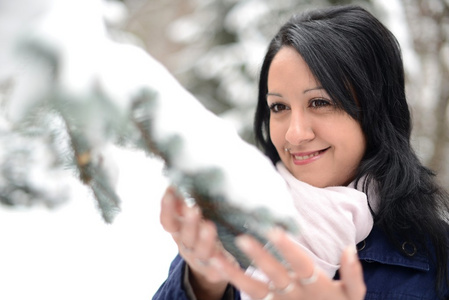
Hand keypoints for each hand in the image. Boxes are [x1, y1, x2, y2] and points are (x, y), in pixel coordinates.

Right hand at [159, 186, 235, 298]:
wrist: (209, 266)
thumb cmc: (198, 234)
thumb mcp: (188, 220)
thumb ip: (183, 204)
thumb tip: (179, 178)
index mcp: (178, 232)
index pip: (168, 221)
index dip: (167, 208)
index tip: (170, 190)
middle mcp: (187, 246)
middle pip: (185, 236)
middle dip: (188, 222)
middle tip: (193, 208)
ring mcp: (201, 258)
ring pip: (201, 251)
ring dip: (204, 239)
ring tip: (209, 226)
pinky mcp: (217, 269)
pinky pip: (219, 268)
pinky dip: (222, 262)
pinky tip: (227, 256)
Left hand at [210, 228, 365, 299]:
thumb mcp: (353, 297)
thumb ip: (353, 275)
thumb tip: (349, 248)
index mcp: (315, 285)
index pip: (301, 264)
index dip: (289, 249)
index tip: (275, 230)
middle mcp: (294, 294)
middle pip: (274, 274)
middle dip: (259, 257)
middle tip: (242, 238)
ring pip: (255, 290)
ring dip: (234, 274)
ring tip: (214, 259)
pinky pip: (250, 298)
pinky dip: (233, 285)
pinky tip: (215, 270)